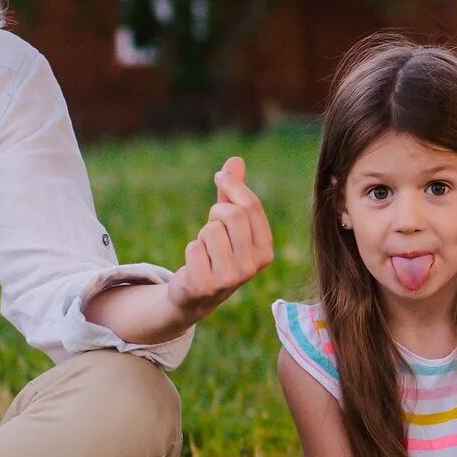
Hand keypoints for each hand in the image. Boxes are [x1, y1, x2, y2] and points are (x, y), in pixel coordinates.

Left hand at [164, 156, 273, 318]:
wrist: (196, 296)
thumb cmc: (216, 253)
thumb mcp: (228, 224)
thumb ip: (233, 194)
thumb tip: (235, 160)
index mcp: (265, 250)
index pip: (251, 206)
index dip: (232, 185)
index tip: (219, 176)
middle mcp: (253, 266)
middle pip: (232, 215)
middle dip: (215, 213)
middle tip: (211, 226)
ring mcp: (231, 278)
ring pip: (211, 230)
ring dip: (202, 235)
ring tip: (206, 251)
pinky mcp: (207, 286)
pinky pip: (194, 248)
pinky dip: (191, 252)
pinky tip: (196, 266)